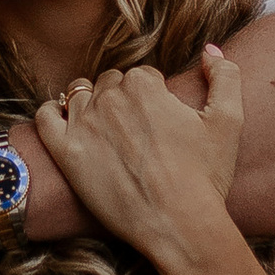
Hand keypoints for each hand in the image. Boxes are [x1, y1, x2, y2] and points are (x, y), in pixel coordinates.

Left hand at [33, 49, 243, 274]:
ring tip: (105, 131)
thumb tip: (209, 49)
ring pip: (79, 95)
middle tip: (136, 132)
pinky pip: (46, 117)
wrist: (179, 225)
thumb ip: (225, 75)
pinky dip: (53, 113)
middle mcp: (110, 98)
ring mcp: (84, 124)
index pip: (142, 76)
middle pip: (110, 83)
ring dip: (91, 105)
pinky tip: (66, 124)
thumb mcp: (229, 120)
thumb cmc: (206, 176)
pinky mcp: (66, 152)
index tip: (159, 121)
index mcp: (145, 85)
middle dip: (122, 100)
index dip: (153, 97)